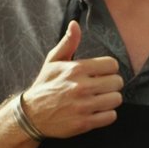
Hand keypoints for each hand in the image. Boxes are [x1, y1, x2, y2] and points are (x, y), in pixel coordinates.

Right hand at [20, 20, 122, 137]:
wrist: (31, 116)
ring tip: (100, 99)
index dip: (109, 69)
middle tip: (102, 87)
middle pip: (117, 82)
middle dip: (111, 84)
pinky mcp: (84, 123)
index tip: (102, 74)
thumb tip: (75, 24)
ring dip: (110, 99)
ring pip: (116, 99)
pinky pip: (111, 116)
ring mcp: (83, 106)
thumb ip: (68, 42)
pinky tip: (97, 111)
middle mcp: (81, 87)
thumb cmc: (45, 86)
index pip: (112, 65)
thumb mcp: (53, 61)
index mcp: (76, 69)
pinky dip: (107, 115)